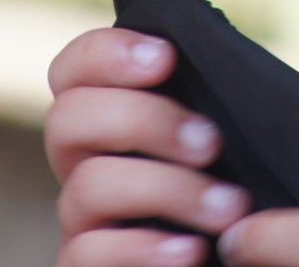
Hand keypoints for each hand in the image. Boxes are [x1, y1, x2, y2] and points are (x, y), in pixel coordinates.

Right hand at [49, 27, 250, 266]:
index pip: (72, 71)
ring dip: (166, 190)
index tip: (166, 58)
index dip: (106, 54)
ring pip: (86, 186)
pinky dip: (142, 250)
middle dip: (143, 120)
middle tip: (211, 143)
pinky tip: (192, 251)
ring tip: (229, 208)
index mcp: (107, 121)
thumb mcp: (220, 143)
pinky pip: (83, 255)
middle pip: (67, 118)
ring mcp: (79, 221)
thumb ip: (203, 101)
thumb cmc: (231, 198)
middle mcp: (82, 165)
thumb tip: (221, 53)